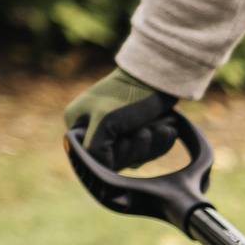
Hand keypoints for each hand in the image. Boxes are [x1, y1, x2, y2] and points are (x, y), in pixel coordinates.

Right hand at [61, 67, 178, 171]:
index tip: (129, 137)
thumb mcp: (106, 122)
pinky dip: (159, 142)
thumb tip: (99, 170)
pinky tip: (167, 129)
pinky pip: (147, 150)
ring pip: (134, 156)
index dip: (117, 155)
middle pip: (116, 160)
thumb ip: (95, 150)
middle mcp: (92, 128)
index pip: (94, 159)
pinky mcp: (135, 129)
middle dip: (137, 148)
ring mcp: (115, 130)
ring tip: (161, 125)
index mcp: (77, 124)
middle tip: (146, 129)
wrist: (159, 74)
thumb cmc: (129, 95)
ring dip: (152, 144)